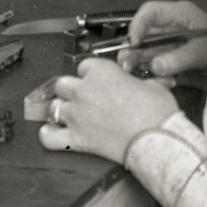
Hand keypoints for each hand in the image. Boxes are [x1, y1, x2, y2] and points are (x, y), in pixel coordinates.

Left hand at [38, 57, 179, 163]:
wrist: (158, 140)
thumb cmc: (158, 112)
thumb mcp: (153, 85)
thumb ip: (135, 81)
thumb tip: (136, 85)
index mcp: (100, 72)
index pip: (85, 66)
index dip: (91, 74)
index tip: (98, 81)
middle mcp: (83, 91)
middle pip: (63, 84)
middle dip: (71, 90)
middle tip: (84, 98)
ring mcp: (76, 115)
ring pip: (54, 107)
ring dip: (62, 110)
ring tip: (72, 115)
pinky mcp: (76, 139)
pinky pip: (49, 137)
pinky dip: (48, 135)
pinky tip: (51, 132)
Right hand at [118, 0, 206, 82]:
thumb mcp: (203, 51)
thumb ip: (179, 58)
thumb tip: (155, 66)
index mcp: (179, 14)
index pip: (150, 12)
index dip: (137, 25)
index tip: (132, 44)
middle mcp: (171, 27)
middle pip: (143, 33)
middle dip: (133, 49)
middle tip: (125, 65)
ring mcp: (170, 43)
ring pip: (146, 50)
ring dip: (139, 62)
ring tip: (133, 73)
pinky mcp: (172, 59)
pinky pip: (155, 64)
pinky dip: (153, 72)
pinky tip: (159, 80)